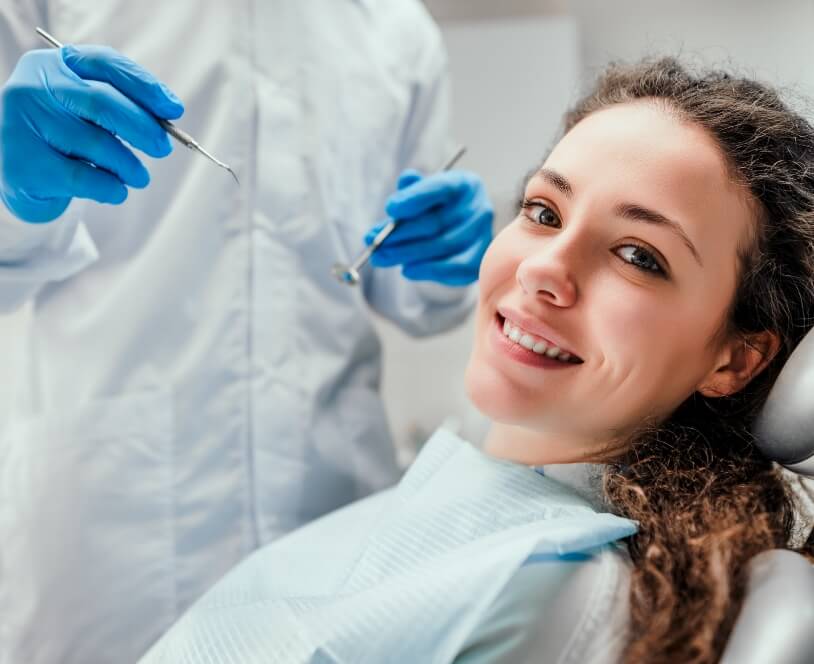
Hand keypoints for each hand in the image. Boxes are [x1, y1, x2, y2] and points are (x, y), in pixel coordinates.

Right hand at [0, 45, 183, 222]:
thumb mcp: (83, 109)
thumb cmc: (62, 137)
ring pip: (98, 144)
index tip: (173, 109)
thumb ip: (120, 104)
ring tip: (139, 177)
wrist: (18, 174)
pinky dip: (111, 188)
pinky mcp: (25, 165)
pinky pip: (85, 178)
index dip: (145, 86)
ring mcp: (23, 125)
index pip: (105, 64)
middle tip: (163, 148)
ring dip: (130, 166)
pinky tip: (117, 191)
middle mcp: (33, 89)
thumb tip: (168, 115)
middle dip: (144, 128)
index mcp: (52, 65)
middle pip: (103, 103)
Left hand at [364, 169, 493, 285]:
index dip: (414, 198)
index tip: (389, 209)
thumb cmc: (436, 209)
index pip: (439, 188)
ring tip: (381, 257)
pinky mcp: (479, 261)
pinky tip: (407, 270)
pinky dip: (428, 270)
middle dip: (400, 234)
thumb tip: (401, 190)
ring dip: (407, 254)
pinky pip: (454, 268)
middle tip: (374, 242)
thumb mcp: (423, 194)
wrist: (461, 232)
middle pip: (436, 222)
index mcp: (464, 184)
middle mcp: (479, 208)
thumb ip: (411, 191)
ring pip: (442, 246)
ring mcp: (482, 236)